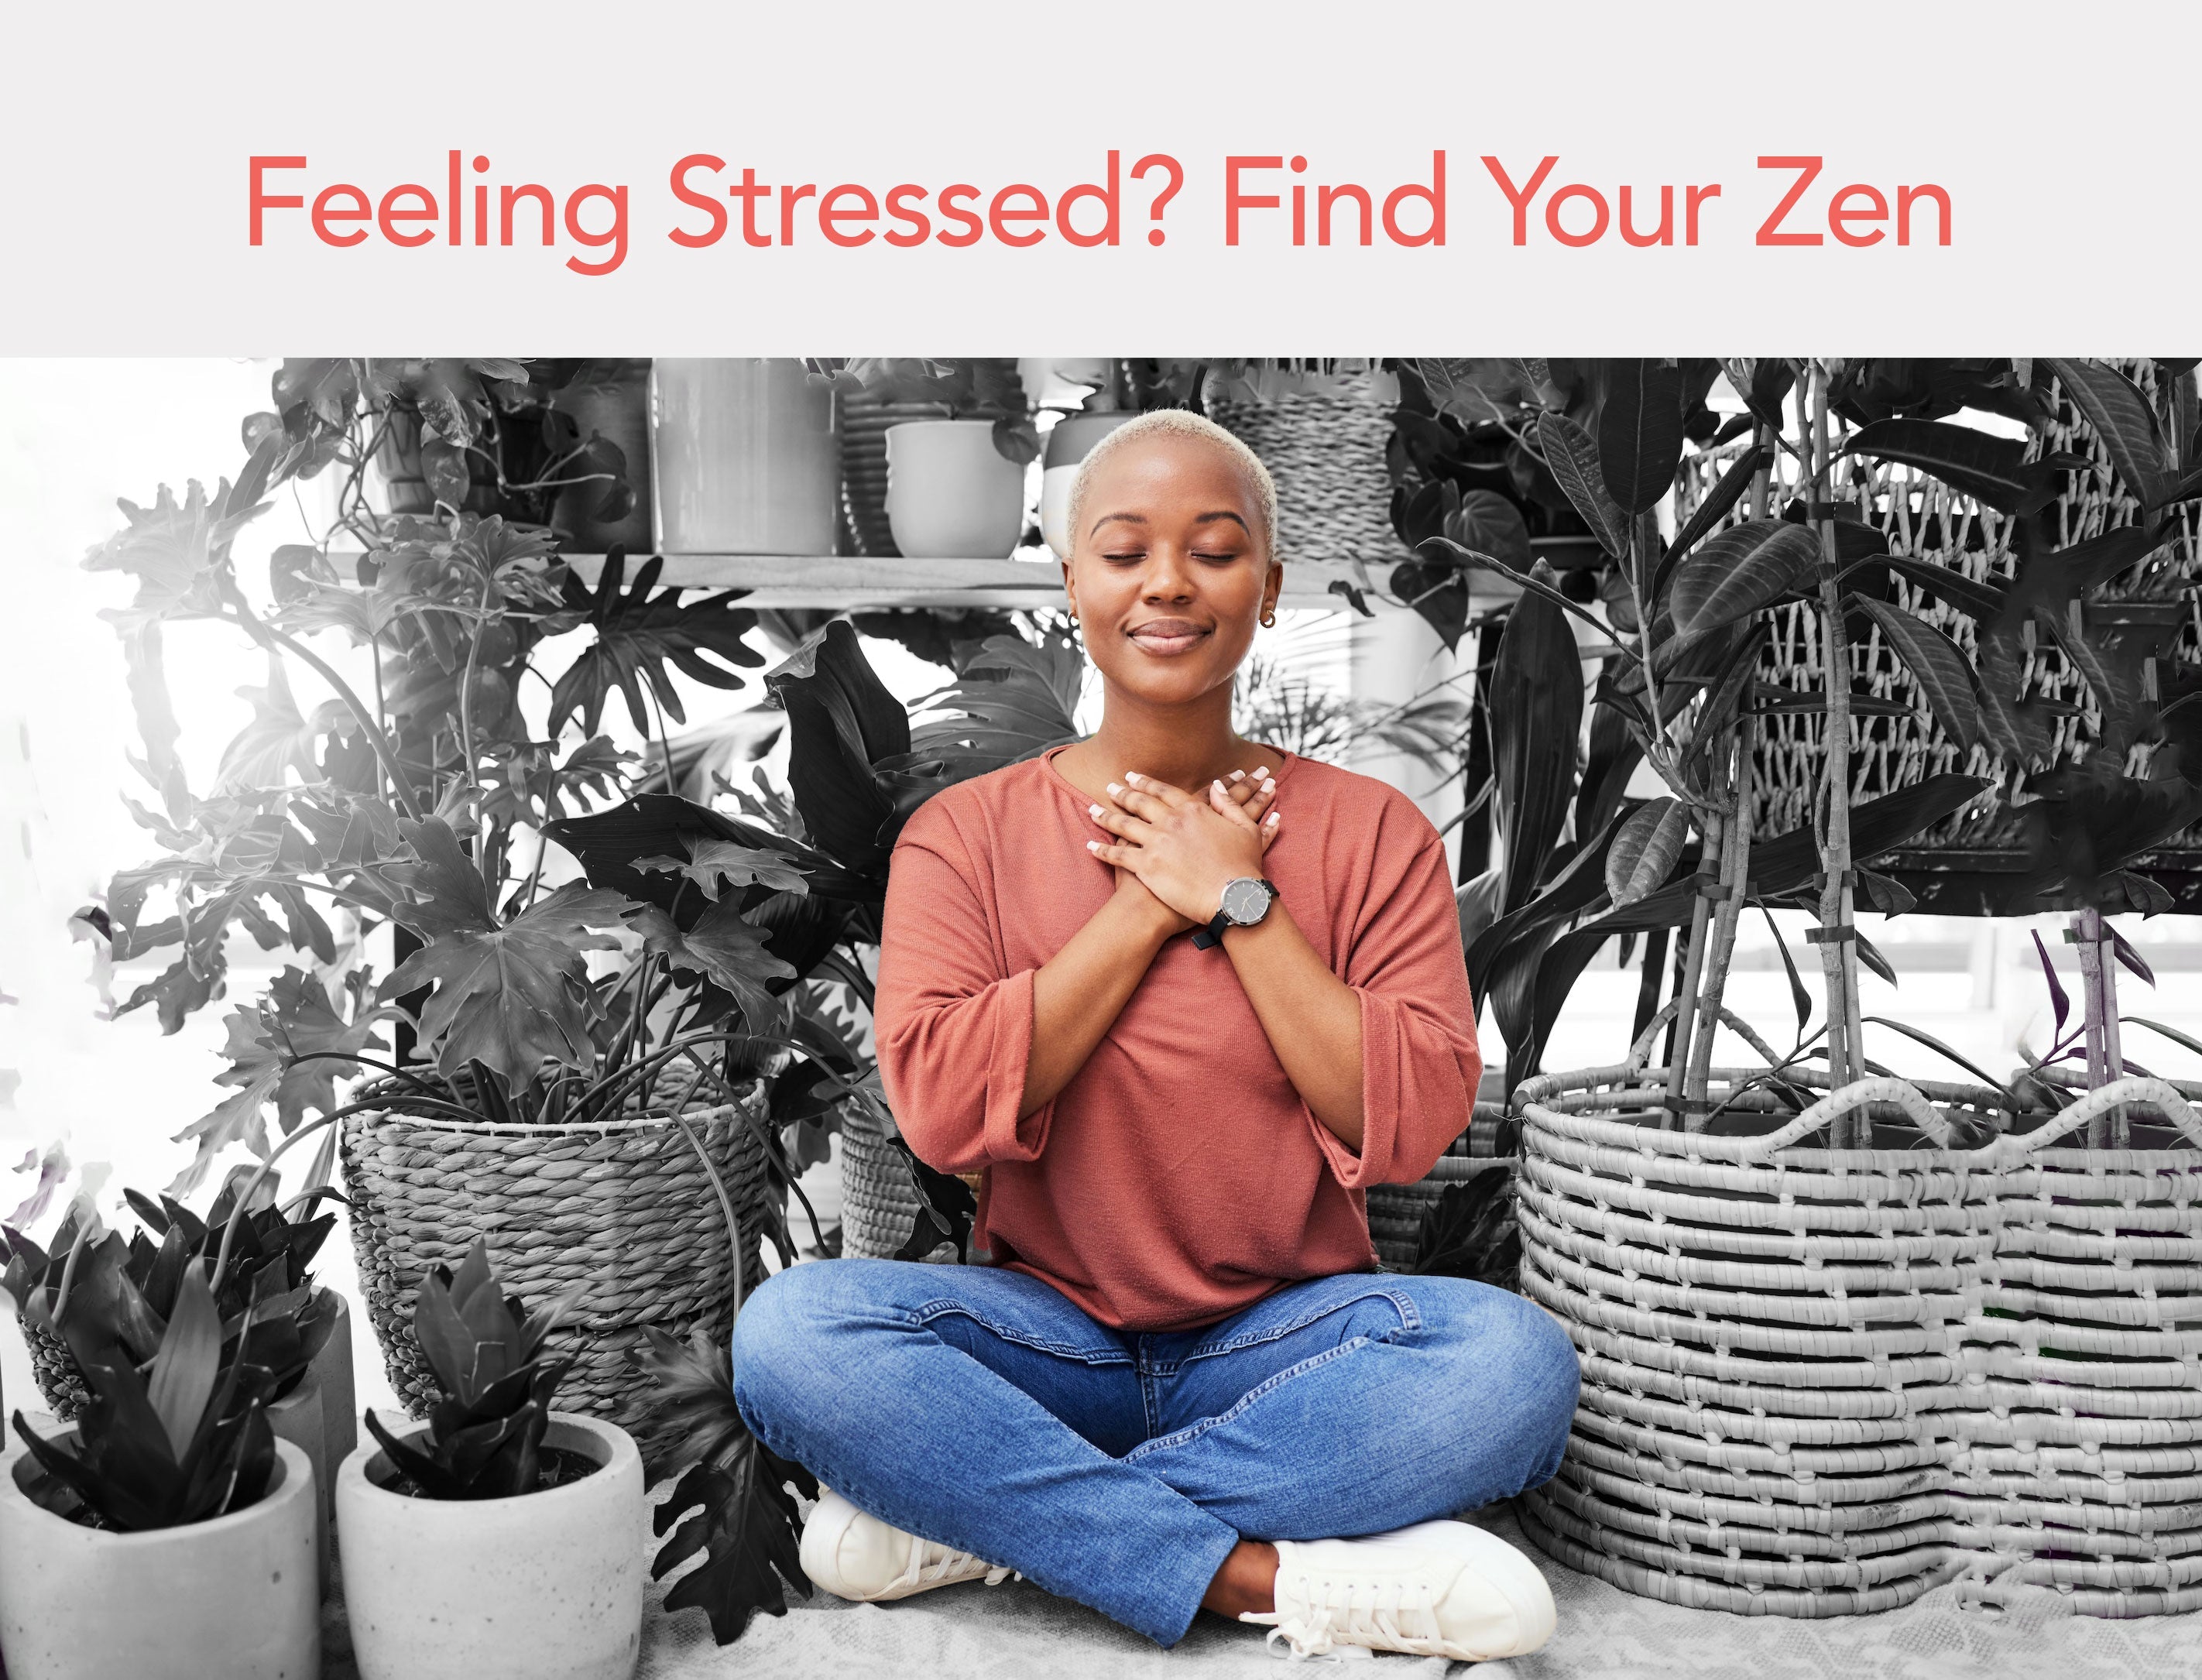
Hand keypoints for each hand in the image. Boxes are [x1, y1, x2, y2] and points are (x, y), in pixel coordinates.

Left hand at [1087, 768, 1280, 932]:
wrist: (1234, 897)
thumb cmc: (1243, 867)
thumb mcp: (1245, 829)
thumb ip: (1229, 804)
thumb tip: (1217, 786)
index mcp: (1192, 810)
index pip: (1163, 791)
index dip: (1146, 783)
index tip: (1132, 777)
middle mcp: (1170, 822)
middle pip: (1139, 803)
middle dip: (1122, 793)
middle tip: (1110, 787)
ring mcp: (1156, 843)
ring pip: (1123, 825)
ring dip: (1106, 816)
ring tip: (1093, 810)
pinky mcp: (1146, 866)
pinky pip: (1117, 855)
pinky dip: (1101, 850)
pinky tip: (1090, 846)